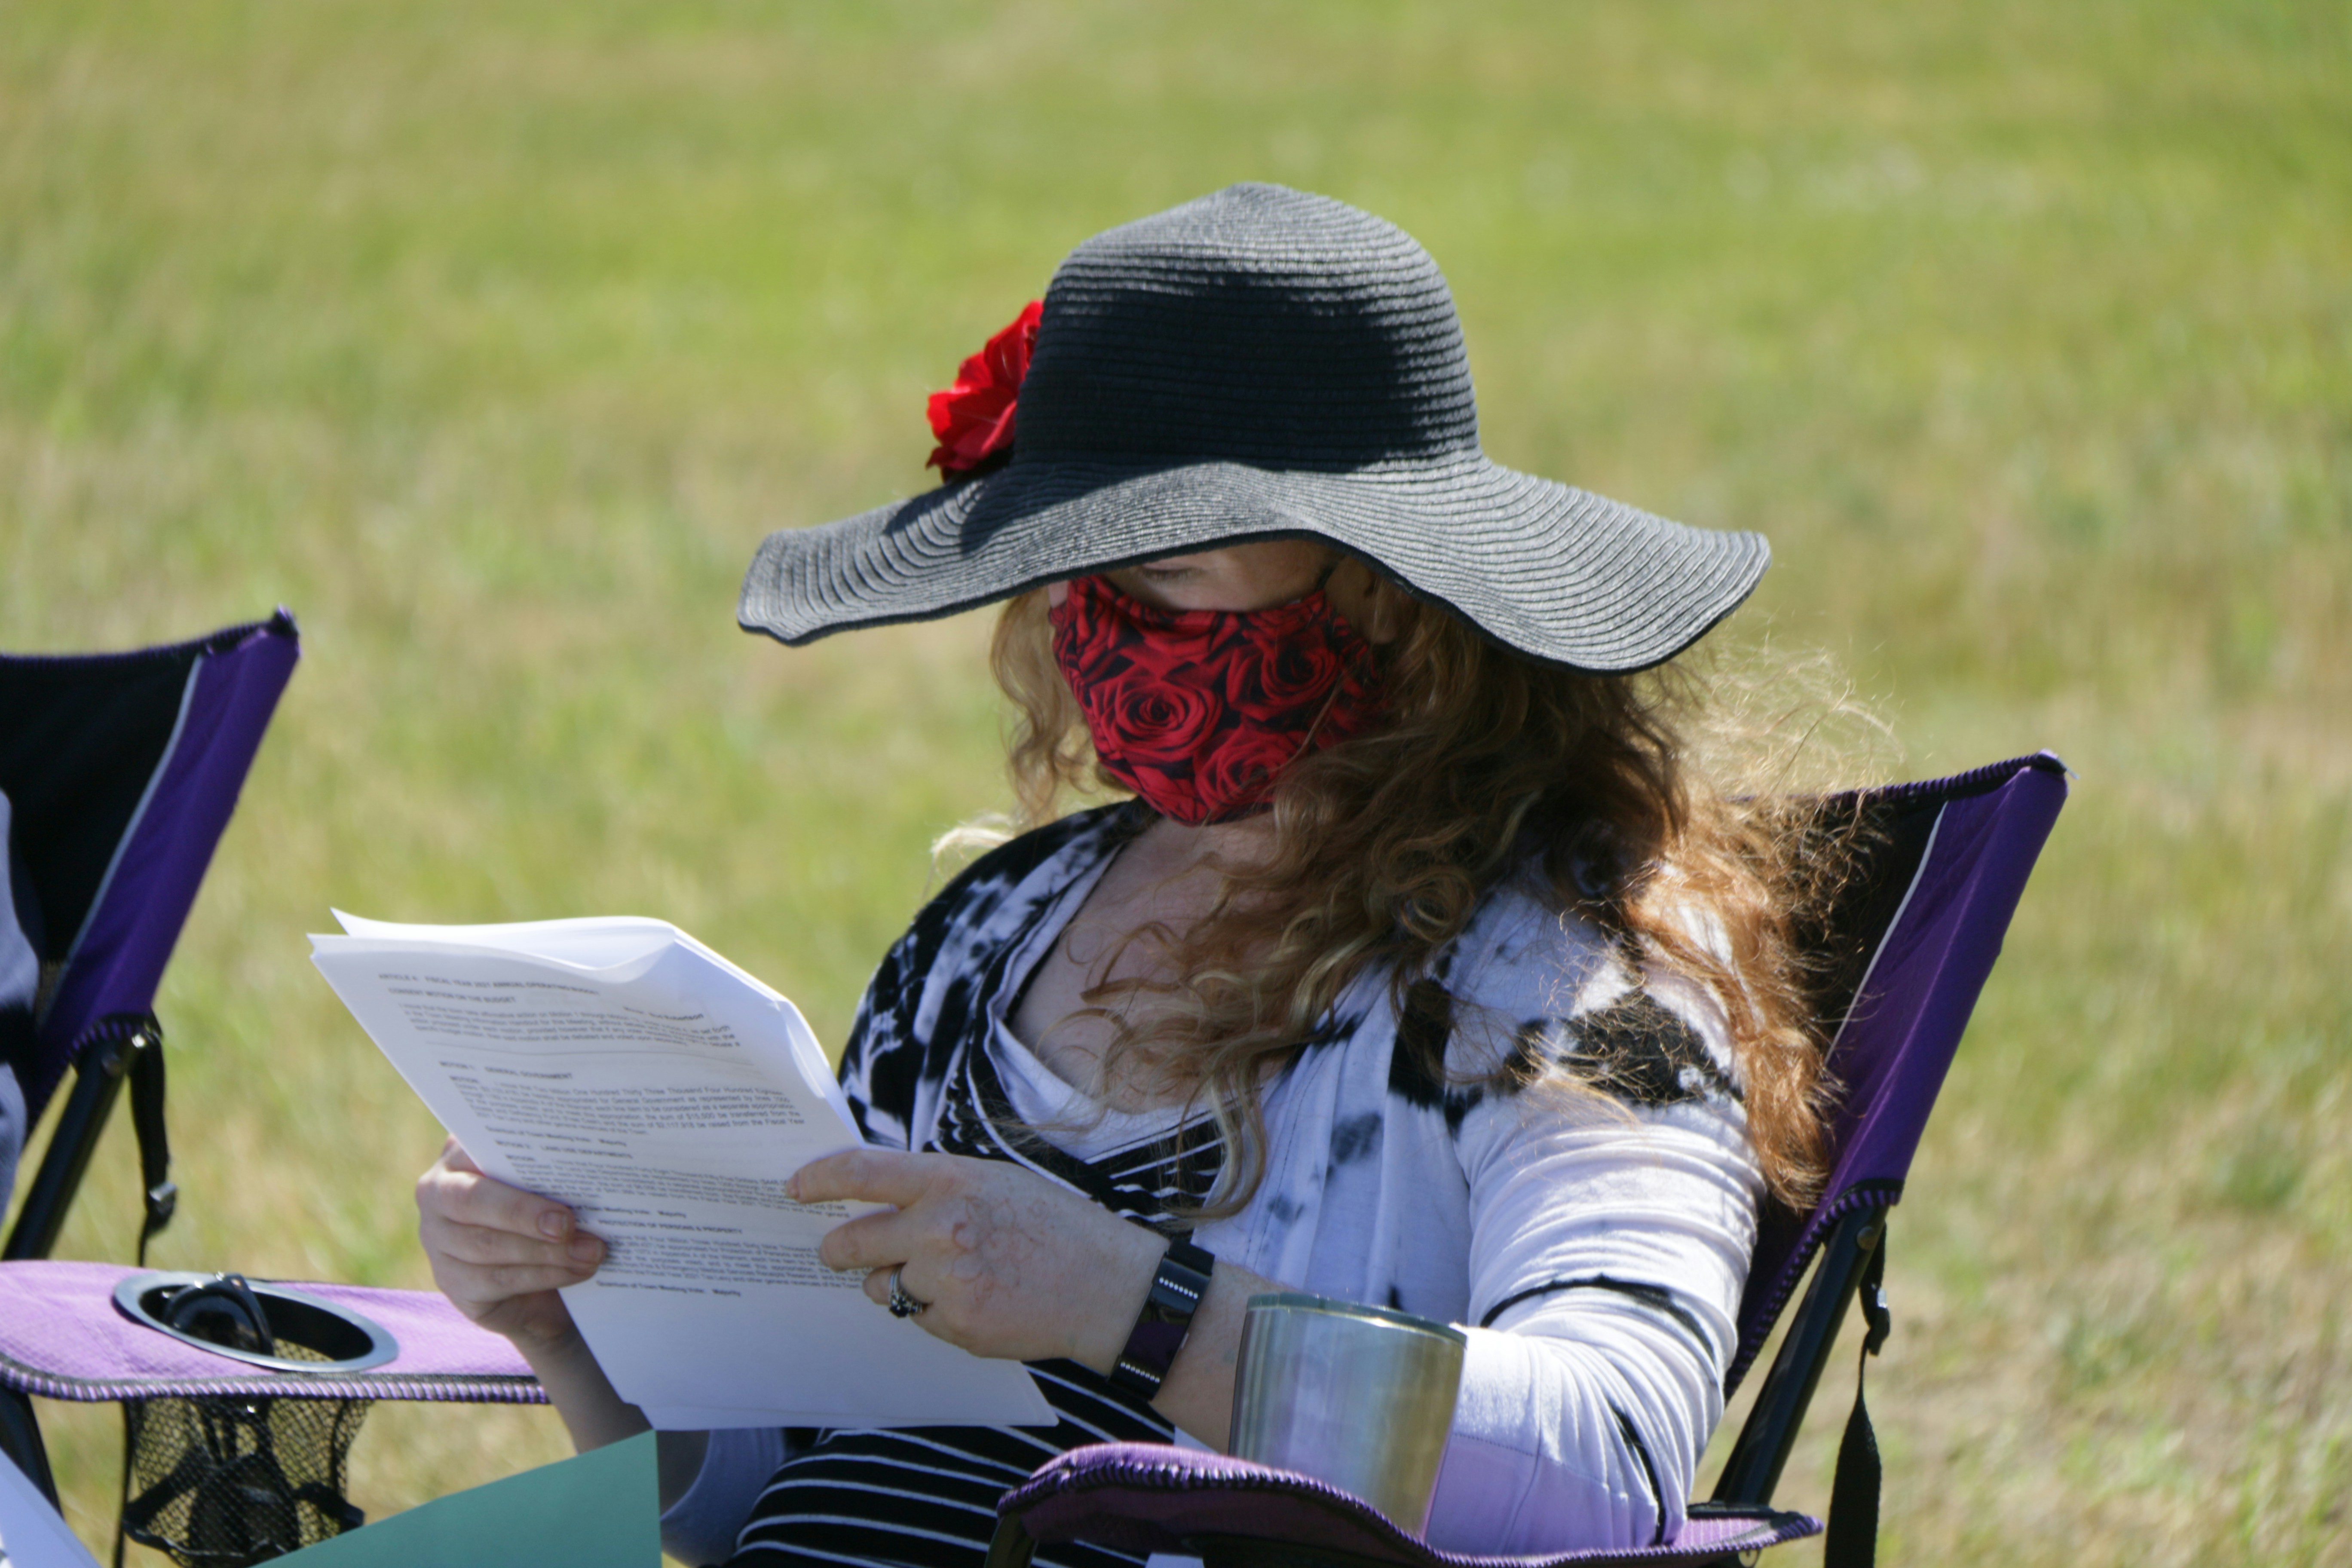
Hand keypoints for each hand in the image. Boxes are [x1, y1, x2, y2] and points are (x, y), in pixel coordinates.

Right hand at [416, 1136, 604, 1352]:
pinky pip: (497, 1280)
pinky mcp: (453, 1283)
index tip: (553, 1158)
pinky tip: (576, 1271)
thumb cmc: (543, 1213)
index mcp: (459, 1156)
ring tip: (591, 1251)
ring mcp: (438, 1242)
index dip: (509, 1153)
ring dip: (546, 1251)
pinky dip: (543, 1275)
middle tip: (567, 1223)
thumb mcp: (544, 1184)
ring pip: (487, 1245)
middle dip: (523, 1213)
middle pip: (472, 1201)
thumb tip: (590, 1164)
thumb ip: (550, 1170)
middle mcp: (438, 1194)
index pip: (475, 1145)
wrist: (535, 1281)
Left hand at [792, 1148, 1164, 1371]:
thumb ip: (938, 1187)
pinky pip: (918, 1318)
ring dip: (895, 1282)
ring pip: (882, 1286)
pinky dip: (934, 1312)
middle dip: (838, 1250)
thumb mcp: (996, 1183)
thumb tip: (880, 1197)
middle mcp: (940, 1227)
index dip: (818, 1179)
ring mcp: (946, 1280)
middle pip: (852, 1242)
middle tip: (837, 1252)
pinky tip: (975, 1300)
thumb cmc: (1055, 1226)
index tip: (794, 1187)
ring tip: (944, 1276)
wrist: (1108, 1285)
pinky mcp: (956, 1325)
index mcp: (951, 1180)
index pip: (861, 1172)